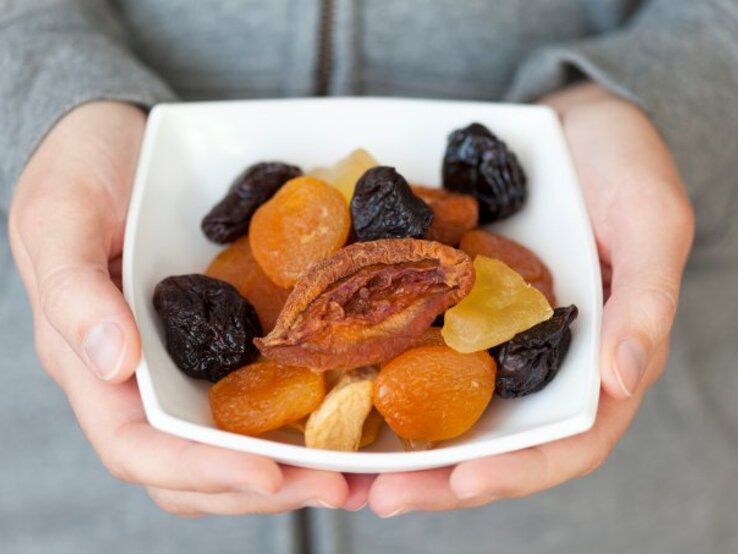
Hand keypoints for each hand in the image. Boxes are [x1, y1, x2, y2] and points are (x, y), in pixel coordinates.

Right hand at [8, 101, 360, 515]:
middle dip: (268, 484)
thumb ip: (73, 291)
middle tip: (341, 486)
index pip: (141, 449)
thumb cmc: (77, 173)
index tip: (270, 475)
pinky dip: (306, 407)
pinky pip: (266, 383)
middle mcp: (149, 379)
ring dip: (298, 463)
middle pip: (200, 463)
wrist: (121, 140)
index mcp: (95, 368)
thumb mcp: (57, 218)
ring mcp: (192, 360)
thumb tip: (114, 364)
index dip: (201, 473)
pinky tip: (357, 405)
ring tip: (360, 471)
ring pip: (239, 438)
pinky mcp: (230, 332)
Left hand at [367, 83, 694, 516]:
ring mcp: (489, 334)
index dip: (515, 472)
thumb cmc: (624, 163)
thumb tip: (622, 379)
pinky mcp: (451, 301)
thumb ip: (646, 300)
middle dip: (436, 474)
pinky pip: (415, 341)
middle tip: (376, 494)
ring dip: (398, 438)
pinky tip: (335, 376)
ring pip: (446, 403)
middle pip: (491, 439)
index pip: (565, 442)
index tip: (459, 484)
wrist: (568, 120)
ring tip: (341, 466)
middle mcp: (535, 360)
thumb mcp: (651, 221)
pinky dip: (380, 365)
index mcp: (594, 360)